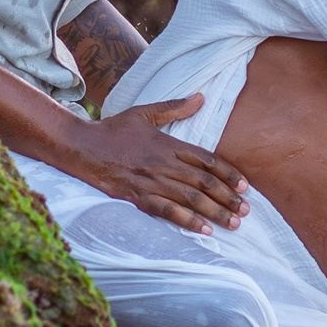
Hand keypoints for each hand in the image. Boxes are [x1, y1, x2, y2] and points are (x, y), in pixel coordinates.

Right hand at [71, 94, 250, 233]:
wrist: (80, 146)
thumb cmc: (112, 129)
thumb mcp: (144, 113)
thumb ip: (175, 107)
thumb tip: (201, 96)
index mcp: (168, 143)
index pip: (207, 160)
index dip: (228, 173)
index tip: (245, 186)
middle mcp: (164, 163)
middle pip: (204, 182)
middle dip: (228, 197)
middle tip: (246, 210)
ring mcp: (151, 181)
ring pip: (190, 199)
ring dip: (215, 212)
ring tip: (234, 223)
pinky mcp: (137, 197)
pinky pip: (167, 211)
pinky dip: (187, 221)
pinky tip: (204, 231)